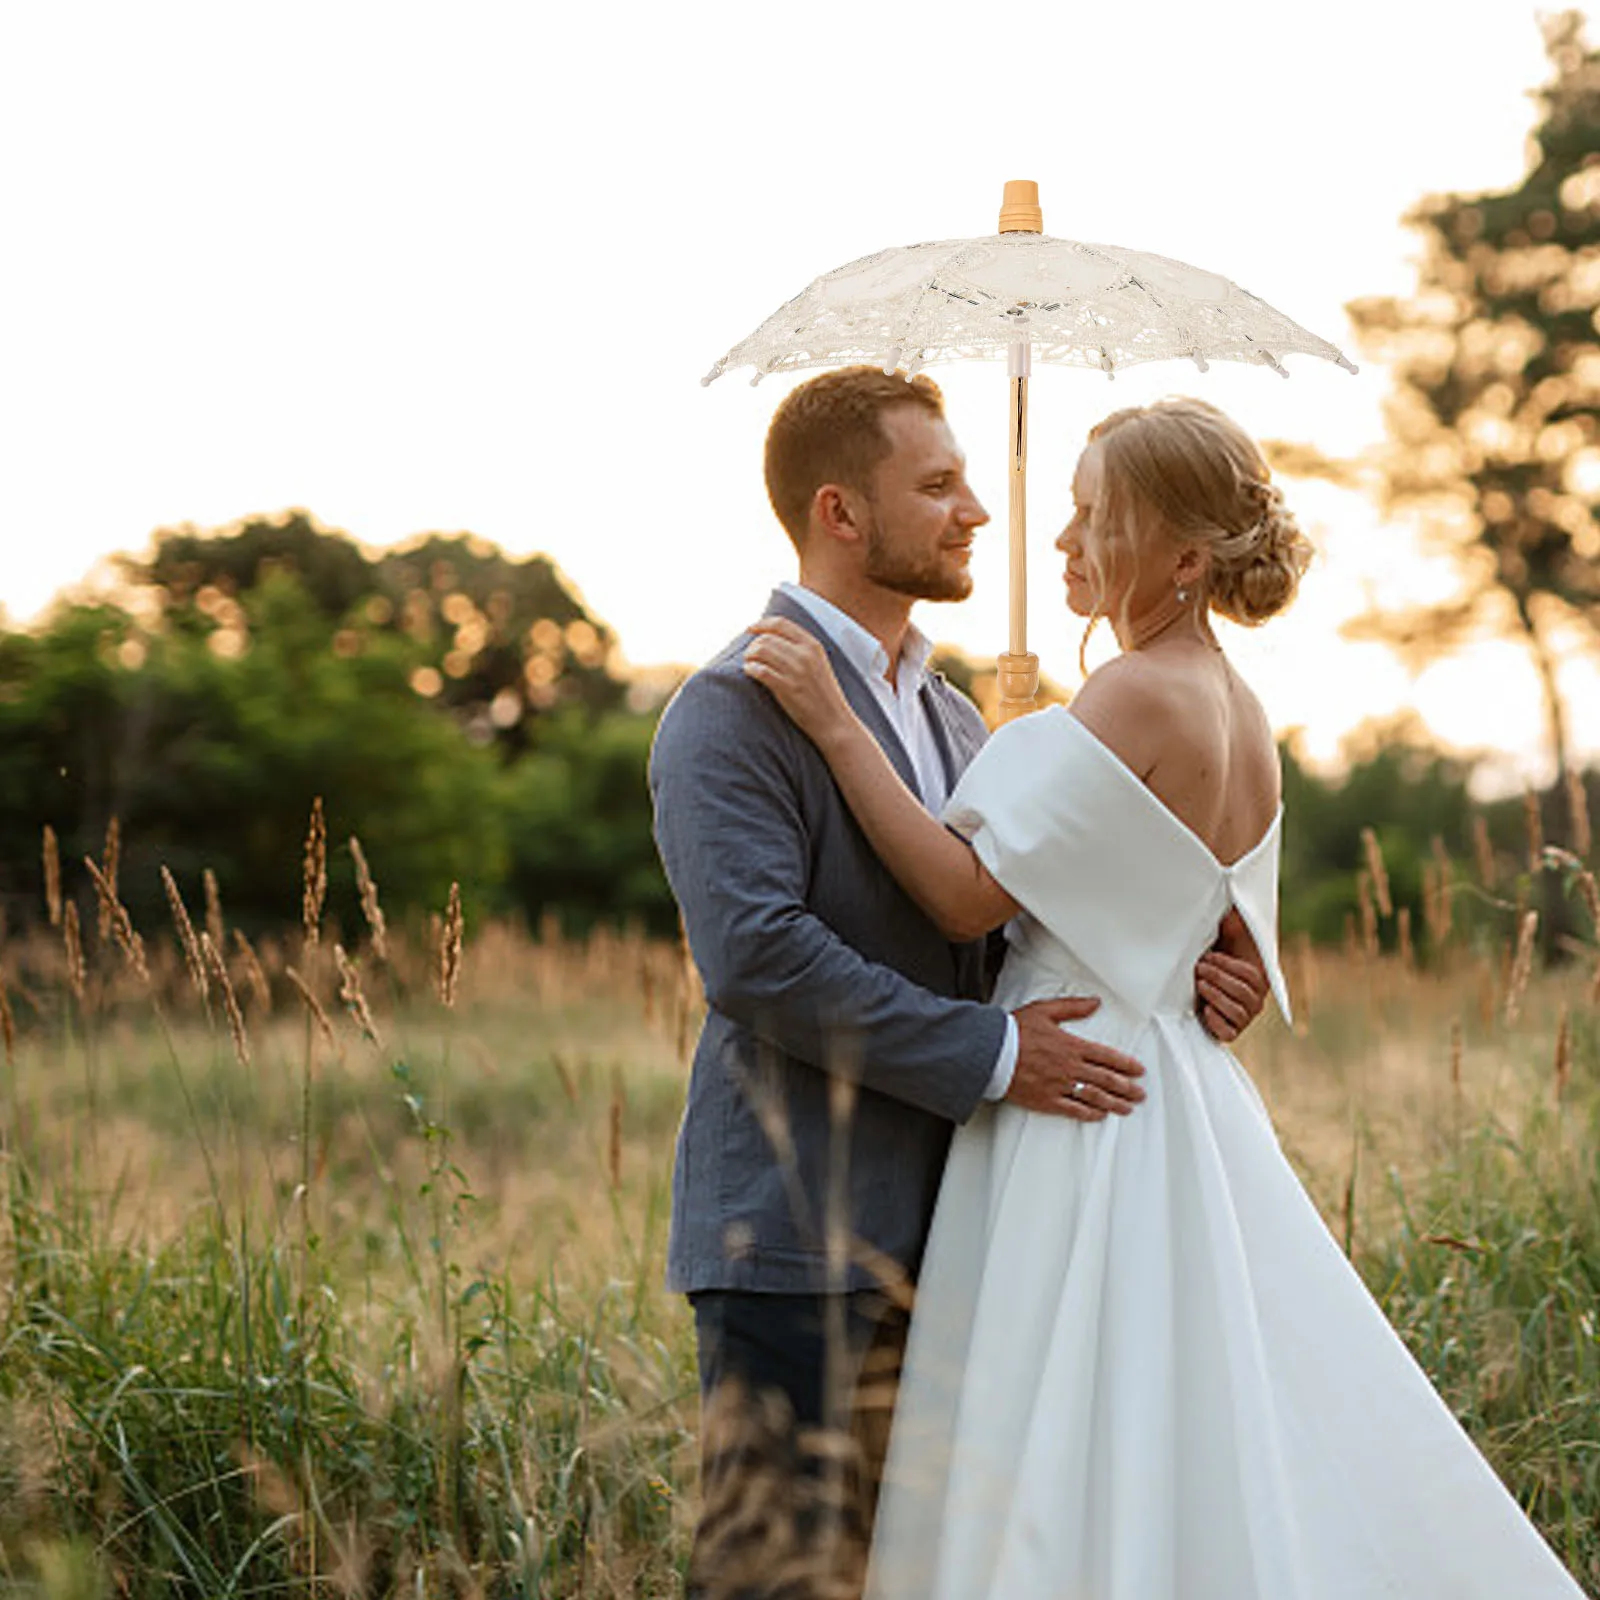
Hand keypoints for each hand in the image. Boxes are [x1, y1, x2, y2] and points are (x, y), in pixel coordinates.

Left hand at [743, 616, 854, 747]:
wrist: (833, 720)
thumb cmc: (822, 693)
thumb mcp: (817, 663)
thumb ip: (800, 648)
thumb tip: (771, 637)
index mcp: (812, 645)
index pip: (781, 623)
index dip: (761, 624)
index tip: (749, 629)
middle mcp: (804, 655)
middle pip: (767, 637)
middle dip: (753, 644)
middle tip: (749, 655)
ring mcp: (796, 671)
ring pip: (761, 651)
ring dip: (749, 656)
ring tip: (749, 664)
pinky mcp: (787, 688)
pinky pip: (760, 671)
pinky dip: (750, 669)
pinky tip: (750, 672)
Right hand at [1007, 997, 1145, 1121]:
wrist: (991, 1052)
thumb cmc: (1014, 1031)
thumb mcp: (1044, 1010)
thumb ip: (1072, 1007)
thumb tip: (1095, 1002)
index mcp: (1071, 1045)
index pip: (1107, 1056)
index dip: (1126, 1065)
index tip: (1138, 1070)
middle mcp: (1069, 1067)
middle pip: (1106, 1079)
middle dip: (1127, 1087)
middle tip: (1140, 1093)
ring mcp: (1059, 1085)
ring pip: (1094, 1096)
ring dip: (1114, 1103)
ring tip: (1127, 1107)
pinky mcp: (1047, 1100)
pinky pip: (1073, 1109)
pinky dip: (1089, 1113)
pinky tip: (1099, 1115)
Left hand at [1196, 908, 1268, 1041]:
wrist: (1198, 984)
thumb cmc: (1214, 958)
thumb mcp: (1224, 938)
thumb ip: (1230, 923)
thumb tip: (1229, 908)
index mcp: (1259, 979)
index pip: (1252, 975)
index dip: (1230, 966)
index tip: (1209, 955)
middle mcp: (1255, 1000)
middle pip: (1243, 992)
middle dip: (1219, 978)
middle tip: (1199, 968)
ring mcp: (1244, 1018)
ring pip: (1236, 1011)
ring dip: (1216, 996)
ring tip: (1199, 985)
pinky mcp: (1230, 1032)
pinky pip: (1228, 1034)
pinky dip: (1216, 1022)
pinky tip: (1204, 1009)